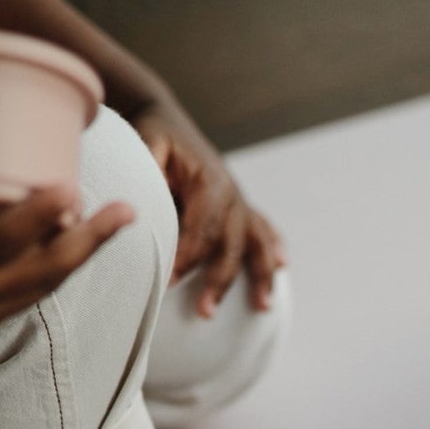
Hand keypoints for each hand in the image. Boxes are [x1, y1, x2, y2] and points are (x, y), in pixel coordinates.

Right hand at [0, 111, 132, 385]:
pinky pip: (31, 294)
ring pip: (43, 287)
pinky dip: (60, 269)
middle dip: (88, 242)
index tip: (68, 191)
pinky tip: (80, 244)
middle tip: (128, 209)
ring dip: (83, 254)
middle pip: (40, 274)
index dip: (33, 222)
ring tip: (116, 220)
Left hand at [130, 97, 284, 316]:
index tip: (171, 281)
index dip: (188, 257)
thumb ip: (150, 169)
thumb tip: (146, 197)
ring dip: (261, 276)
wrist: (165, 116)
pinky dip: (273, 248)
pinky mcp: (241, 206)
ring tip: (261, 307)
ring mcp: (240, 202)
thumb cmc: (153, 135)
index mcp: (211, 183)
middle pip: (231, 245)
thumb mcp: (147, 144)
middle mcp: (232, 195)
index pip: (203, 228)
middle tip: (205, 312)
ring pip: (255, 244)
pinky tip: (284, 266)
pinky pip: (263, 230)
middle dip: (220, 280)